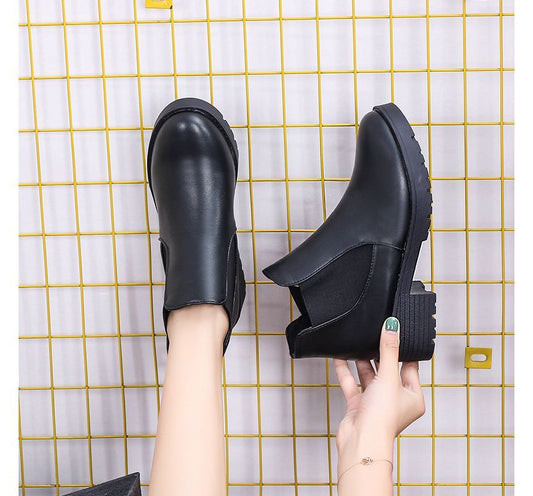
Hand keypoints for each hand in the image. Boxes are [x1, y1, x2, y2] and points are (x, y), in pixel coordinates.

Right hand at [334, 317, 425, 470]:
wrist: (361, 441)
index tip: (396, 333)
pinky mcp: (359, 406)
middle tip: (374, 335)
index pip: (409, 367)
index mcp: (413, 396)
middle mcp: (395, 400)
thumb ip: (389, 350)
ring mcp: (376, 403)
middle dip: (379, 354)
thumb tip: (393, 326)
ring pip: (370, 376)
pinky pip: (352, 383)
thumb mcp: (388, 376)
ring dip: (362, 362)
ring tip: (357, 344)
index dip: (403, 350)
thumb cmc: (382, 418)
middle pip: (388, 370)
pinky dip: (346, 371)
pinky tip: (340, 357)